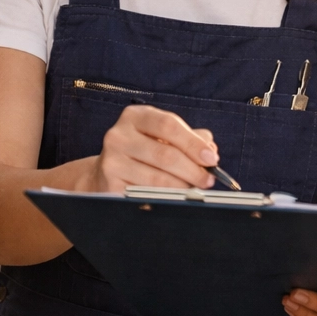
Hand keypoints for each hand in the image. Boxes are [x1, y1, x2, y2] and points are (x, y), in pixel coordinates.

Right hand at [83, 104, 218, 191]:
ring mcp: (112, 161)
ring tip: (194, 189)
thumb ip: (189, 138)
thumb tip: (210, 149)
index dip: (193, 143)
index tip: (212, 158)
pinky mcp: (110, 185)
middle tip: (208, 180)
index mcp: (135, 117)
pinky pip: (145, 195)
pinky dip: (164, 199)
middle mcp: (119, 136)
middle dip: (193, 170)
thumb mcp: (162, 136)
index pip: (169, 125)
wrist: (104, 172)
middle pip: (165, 154)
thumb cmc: (142, 151)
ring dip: (182, 187)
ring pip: (157, 179)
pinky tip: (173, 198)